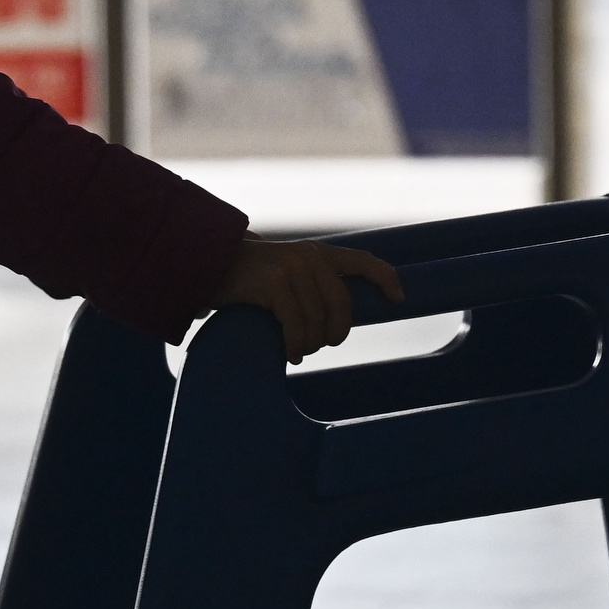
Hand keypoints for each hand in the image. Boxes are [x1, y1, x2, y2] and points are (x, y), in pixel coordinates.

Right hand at [214, 235, 407, 362]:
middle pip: (342, 305)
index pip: (363, 261)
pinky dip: (296, 345)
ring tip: (300, 351)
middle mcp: (310, 257)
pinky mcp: (274, 283)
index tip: (399, 299)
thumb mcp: (286, 275)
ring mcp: (292, 268)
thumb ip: (311, 287)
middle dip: (336, 332)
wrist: (209, 264)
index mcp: (319, 254)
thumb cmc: (250, 280)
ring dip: (311, 344)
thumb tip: (335, 320)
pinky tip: (291, 354)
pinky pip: (296, 324)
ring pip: (318, 320)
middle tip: (323, 345)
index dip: (385, 279)